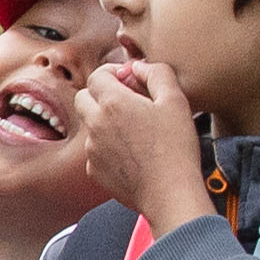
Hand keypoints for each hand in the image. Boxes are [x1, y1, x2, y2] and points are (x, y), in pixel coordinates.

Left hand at [75, 50, 211, 231]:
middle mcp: (95, 124)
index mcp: (113, 103)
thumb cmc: (176, 147)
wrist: (170, 193)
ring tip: (135, 131)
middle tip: (126, 102)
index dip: (112, 73)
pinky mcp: (94, 170)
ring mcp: (92, 149)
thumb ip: (157, 74)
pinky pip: (95, 150)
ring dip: (105, 121)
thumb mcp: (176, 100)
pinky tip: (132, 153)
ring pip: (90, 125)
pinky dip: (108, 147)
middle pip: (84, 98)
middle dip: (101, 95)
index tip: (128, 80)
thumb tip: (139, 67)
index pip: (97, 75)